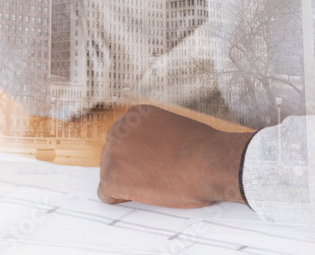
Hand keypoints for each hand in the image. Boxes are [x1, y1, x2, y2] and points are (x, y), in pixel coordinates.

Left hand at [97, 105, 252, 208]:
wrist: (208, 163)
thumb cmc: (200, 148)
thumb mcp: (173, 127)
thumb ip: (154, 134)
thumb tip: (151, 149)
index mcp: (135, 115)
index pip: (122, 137)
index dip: (135, 154)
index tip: (146, 163)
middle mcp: (119, 129)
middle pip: (112, 154)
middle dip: (127, 167)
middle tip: (148, 178)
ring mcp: (114, 153)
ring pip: (108, 173)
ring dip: (125, 183)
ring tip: (149, 188)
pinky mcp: (114, 178)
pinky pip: (106, 194)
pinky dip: (118, 199)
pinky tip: (135, 198)